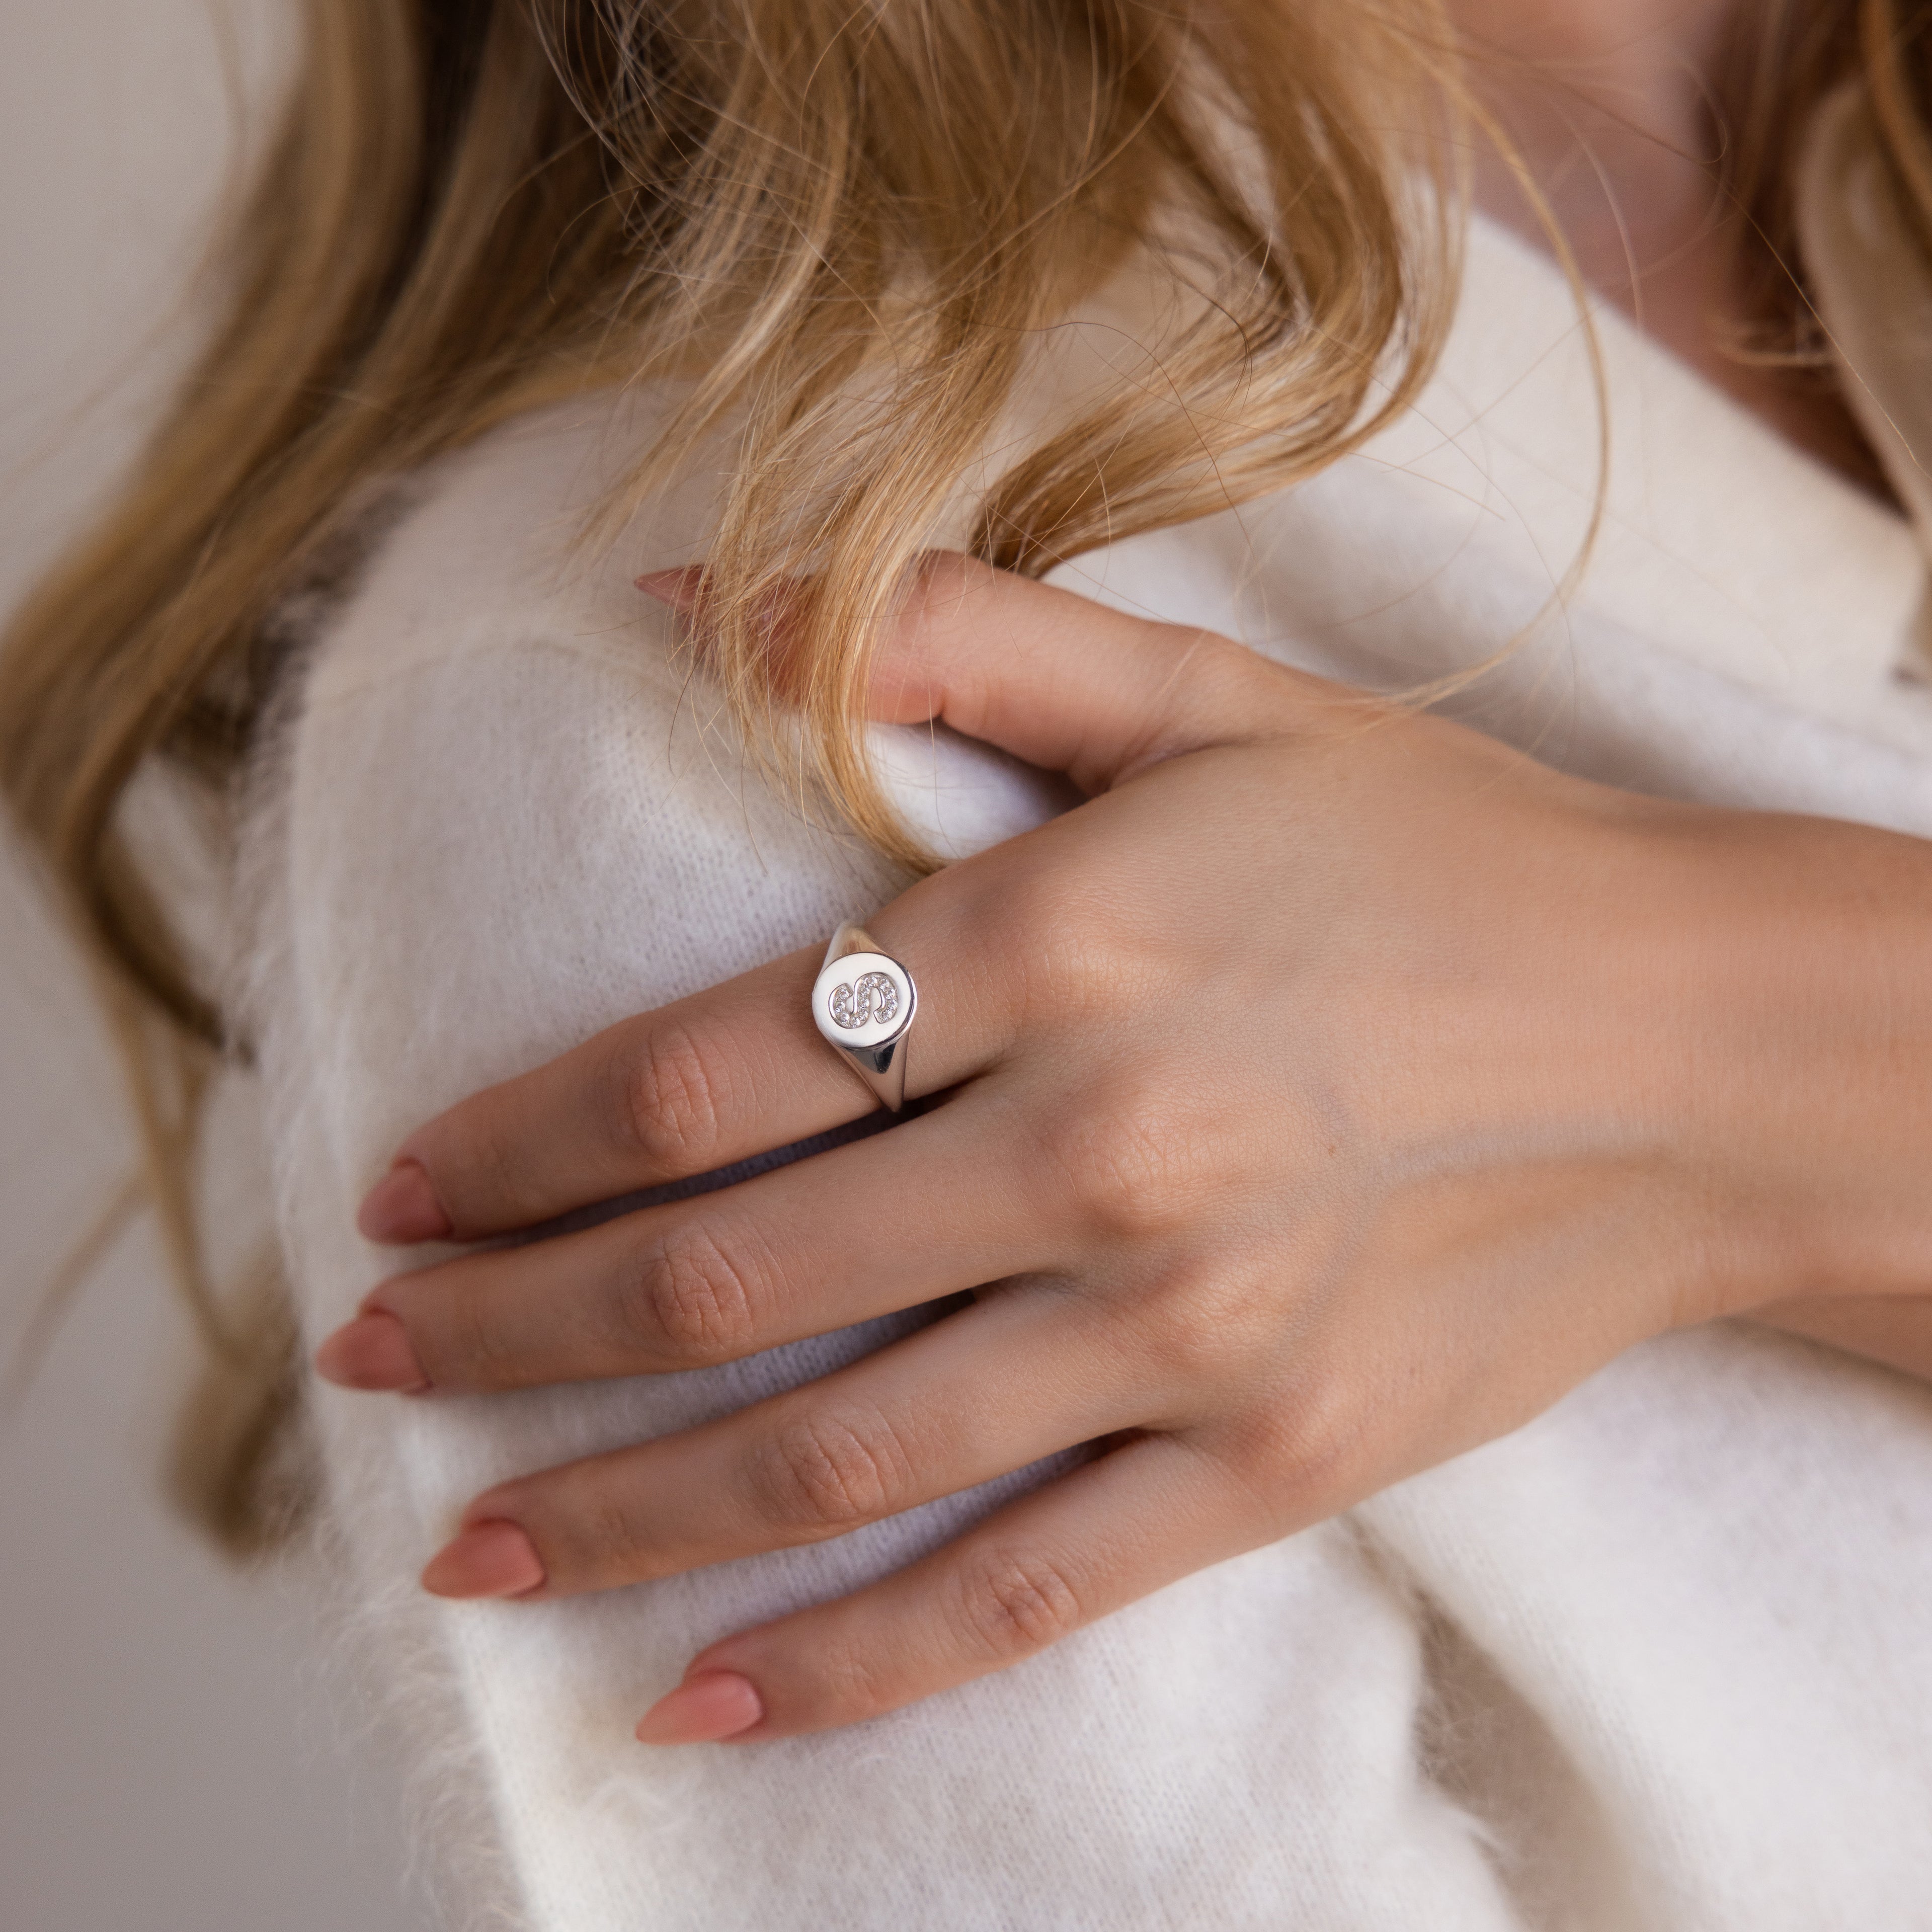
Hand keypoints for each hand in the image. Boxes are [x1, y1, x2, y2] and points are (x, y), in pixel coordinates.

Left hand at [316, 556, 1931, 1744]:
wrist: (1702, 1043)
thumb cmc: (1440, 853)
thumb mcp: (1211, 697)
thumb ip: (956, 637)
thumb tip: (701, 588)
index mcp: (1070, 948)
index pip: (709, 1067)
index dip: (525, 1141)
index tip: (410, 1191)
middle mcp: (1110, 1151)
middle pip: (731, 1274)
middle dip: (521, 1331)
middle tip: (378, 1364)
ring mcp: (1192, 1336)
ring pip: (837, 1455)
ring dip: (624, 1511)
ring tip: (472, 1550)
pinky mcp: (1274, 1465)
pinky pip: (1019, 1590)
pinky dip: (850, 1658)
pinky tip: (703, 1696)